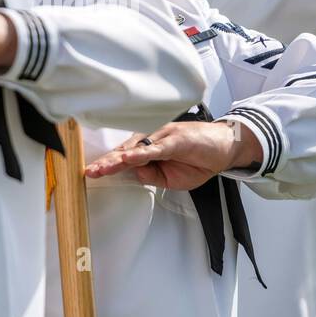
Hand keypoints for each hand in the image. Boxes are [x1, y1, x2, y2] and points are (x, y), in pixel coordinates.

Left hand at [83, 120, 262, 190]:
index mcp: (149, 149)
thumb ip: (151, 175)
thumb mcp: (171, 179)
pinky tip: (129, 158)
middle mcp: (152, 139)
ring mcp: (163, 137)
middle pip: (125, 152)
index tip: (92, 173)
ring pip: (137, 148)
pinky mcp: (175, 139)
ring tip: (104, 167)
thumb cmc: (198, 159)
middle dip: (107, 162)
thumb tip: (133, 173)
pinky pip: (156, 147)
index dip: (108, 165)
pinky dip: (142, 153)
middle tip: (90, 171)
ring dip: (120, 158)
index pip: (124, 158)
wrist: (224, 147)